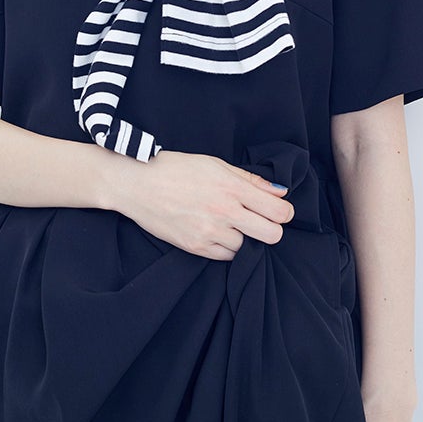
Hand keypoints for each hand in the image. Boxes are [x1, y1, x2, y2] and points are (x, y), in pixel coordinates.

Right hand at [115, 149, 294, 260]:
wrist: (138, 184)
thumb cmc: (177, 169)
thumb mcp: (216, 164)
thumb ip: (251, 180)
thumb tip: (280, 192)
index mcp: (232, 188)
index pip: (279, 211)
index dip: (284, 213)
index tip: (278, 211)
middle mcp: (225, 212)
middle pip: (272, 235)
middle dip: (270, 229)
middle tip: (259, 221)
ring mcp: (210, 232)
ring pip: (247, 247)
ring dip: (243, 238)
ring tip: (227, 223)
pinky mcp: (196, 247)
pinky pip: (226, 256)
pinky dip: (225, 247)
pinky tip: (214, 231)